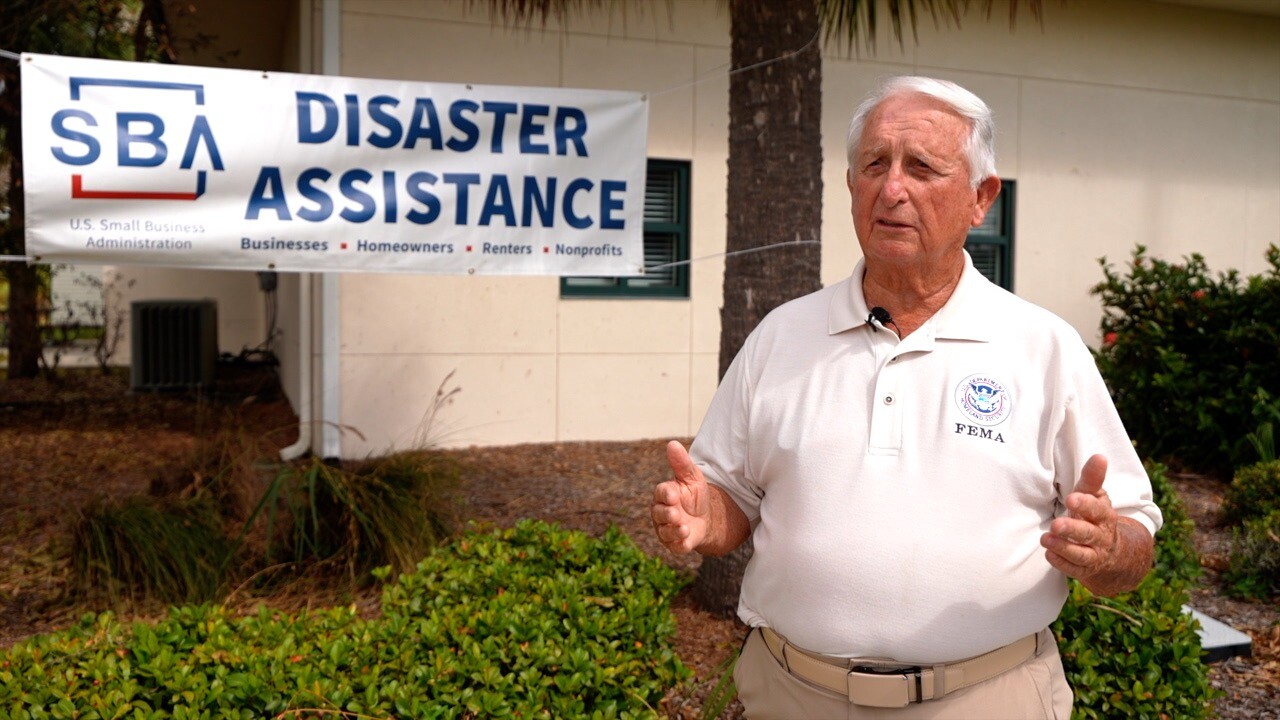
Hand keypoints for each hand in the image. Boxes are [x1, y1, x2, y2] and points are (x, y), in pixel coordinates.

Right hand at [651, 441, 711, 553]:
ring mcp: (667, 529)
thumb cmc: (695, 495)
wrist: (706, 518)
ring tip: (684, 528)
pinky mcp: (675, 543)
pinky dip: (679, 545)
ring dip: (673, 531)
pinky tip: (686, 541)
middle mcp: (661, 512)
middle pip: (659, 514)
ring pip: (665, 532)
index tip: (673, 495)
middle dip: (667, 514)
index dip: (666, 494)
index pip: (661, 493)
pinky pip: (675, 546)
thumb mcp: (692, 477)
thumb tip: (672, 444)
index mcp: (664, 494)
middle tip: (676, 513)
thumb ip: (681, 463)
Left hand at [1041, 454, 1119, 582]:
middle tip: (1056, 524)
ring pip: (1081, 554)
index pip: (1098, 510)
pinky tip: (1049, 554)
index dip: (1086, 504)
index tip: (1071, 498)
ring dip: (1063, 547)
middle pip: (1088, 534)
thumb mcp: (1095, 498)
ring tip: (1045, 539)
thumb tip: (1099, 456)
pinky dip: (1061, 562)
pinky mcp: (1085, 569)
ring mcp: (1095, 555)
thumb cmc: (1094, 517)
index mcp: (1105, 516)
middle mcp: (1102, 536)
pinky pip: (1074, 569)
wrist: (1112, 553)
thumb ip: (1092, 479)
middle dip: (1073, 529)